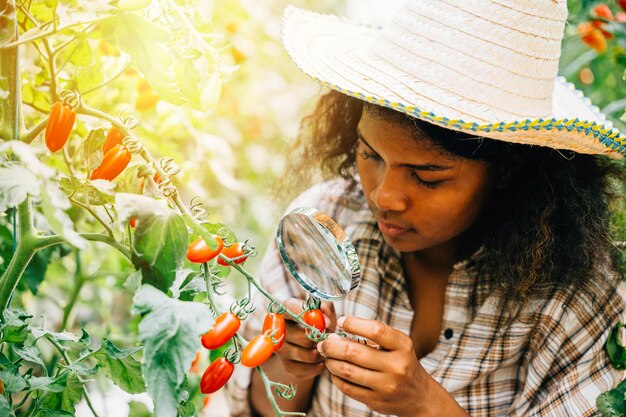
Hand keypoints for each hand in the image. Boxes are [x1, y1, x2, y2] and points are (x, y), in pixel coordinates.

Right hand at [276, 298, 335, 379]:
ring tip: (327, 346)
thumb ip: (325, 309)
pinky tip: (322, 357)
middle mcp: (278, 330)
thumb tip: (324, 321)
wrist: (312, 342)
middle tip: (330, 337)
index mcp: (284, 310)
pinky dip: (321, 365)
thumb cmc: (319, 322)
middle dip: (322, 339)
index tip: (326, 322)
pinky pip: (310, 368)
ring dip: (324, 352)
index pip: (289, 309)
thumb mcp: (323, 310)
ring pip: (310, 355)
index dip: (307, 315)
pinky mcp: (288, 367)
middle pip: (303, 337)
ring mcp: (281, 351)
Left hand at [317, 316, 467, 416]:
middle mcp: (396, 366)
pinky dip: (336, 377)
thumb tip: (338, 329)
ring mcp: (386, 386)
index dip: (353, 323)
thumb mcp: (398, 344)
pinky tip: (334, 370)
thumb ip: (374, 334)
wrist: (418, 396)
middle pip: (355, 352)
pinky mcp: (376, 401)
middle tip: (323, 342)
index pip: (376, 330)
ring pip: (347, 371)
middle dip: (332, 345)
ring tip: (326, 355)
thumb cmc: (402, 362)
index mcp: (402, 347)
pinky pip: (347, 388)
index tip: (340, 321)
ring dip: (331, 361)